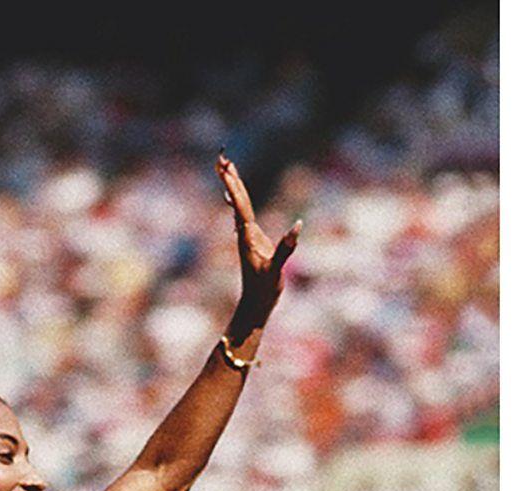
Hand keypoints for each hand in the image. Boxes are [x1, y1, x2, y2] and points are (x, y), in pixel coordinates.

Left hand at [216, 154, 300, 325]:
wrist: (254, 305)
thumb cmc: (265, 289)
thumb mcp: (276, 270)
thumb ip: (286, 249)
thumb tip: (298, 226)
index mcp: (249, 236)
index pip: (240, 204)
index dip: (233, 184)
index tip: (225, 166)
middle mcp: (244, 233)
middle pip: (236, 200)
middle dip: (229, 178)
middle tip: (221, 157)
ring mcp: (247, 237)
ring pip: (238, 206)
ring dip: (232, 186)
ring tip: (226, 169)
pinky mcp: (251, 242)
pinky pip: (243, 216)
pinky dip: (237, 202)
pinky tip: (231, 197)